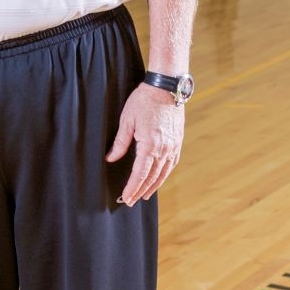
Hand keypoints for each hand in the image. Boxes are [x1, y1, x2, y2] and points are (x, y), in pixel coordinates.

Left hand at [106, 83, 184, 205]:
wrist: (167, 88)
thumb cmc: (144, 100)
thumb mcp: (127, 120)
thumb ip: (120, 142)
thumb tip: (111, 158)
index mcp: (150, 145)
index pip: (140, 174)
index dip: (132, 188)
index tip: (125, 198)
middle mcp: (164, 149)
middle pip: (151, 177)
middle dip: (140, 191)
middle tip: (131, 201)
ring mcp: (173, 146)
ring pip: (163, 173)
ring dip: (154, 186)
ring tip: (145, 195)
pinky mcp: (178, 142)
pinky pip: (172, 164)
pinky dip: (165, 174)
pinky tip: (159, 178)